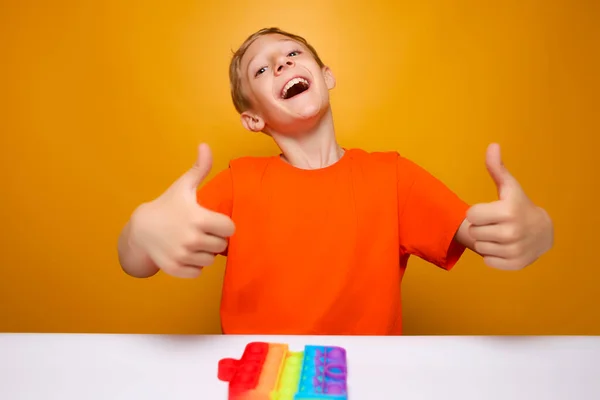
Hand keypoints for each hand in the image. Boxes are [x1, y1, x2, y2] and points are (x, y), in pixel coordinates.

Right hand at [129, 143, 234, 277]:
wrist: (141, 229)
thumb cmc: (168, 205)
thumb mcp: (184, 186)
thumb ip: (200, 168)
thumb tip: (205, 145)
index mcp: (198, 218)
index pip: (230, 228)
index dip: (223, 224)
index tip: (213, 220)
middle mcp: (192, 239)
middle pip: (222, 245)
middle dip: (214, 238)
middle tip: (201, 231)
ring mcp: (183, 255)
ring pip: (211, 259)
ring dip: (205, 252)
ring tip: (192, 241)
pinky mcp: (176, 269)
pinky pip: (198, 272)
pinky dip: (194, 265)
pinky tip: (185, 253)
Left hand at [466, 143, 552, 269]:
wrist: (543, 232)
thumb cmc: (519, 205)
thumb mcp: (509, 187)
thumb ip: (496, 168)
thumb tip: (492, 145)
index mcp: (508, 211)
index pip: (471, 215)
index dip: (478, 212)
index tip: (490, 211)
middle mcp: (512, 232)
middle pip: (474, 232)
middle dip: (481, 227)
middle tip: (495, 224)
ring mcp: (515, 250)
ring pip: (479, 247)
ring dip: (486, 241)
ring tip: (500, 235)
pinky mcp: (515, 264)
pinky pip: (488, 261)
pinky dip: (493, 256)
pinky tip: (504, 247)